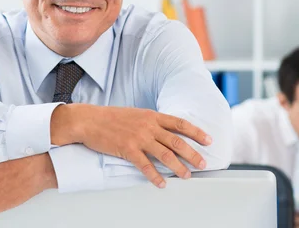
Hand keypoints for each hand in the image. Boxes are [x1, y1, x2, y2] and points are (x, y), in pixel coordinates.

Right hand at [51, 104, 211, 187]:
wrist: (89, 120)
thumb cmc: (111, 118)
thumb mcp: (136, 114)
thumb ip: (151, 122)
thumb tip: (165, 131)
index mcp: (152, 116)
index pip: (180, 123)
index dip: (196, 132)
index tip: (208, 140)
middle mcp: (148, 125)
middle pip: (177, 141)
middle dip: (193, 153)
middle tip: (203, 163)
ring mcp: (138, 137)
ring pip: (165, 154)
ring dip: (178, 166)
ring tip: (187, 176)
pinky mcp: (127, 149)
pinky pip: (145, 165)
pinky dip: (155, 176)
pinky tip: (162, 183)